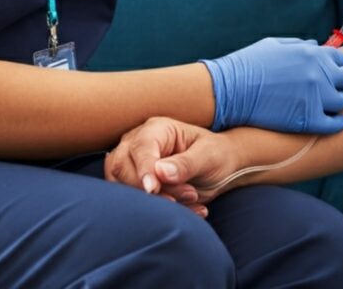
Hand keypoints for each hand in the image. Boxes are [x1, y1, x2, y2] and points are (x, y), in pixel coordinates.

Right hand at [105, 116, 235, 214]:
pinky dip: (156, 212)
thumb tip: (159, 172)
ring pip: (122, 187)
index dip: (143, 170)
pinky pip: (132, 202)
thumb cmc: (215, 154)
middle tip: (189, 195)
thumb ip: (186, 163)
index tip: (153, 190)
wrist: (220, 169)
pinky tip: (187, 210)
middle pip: (123, 168)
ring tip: (190, 201)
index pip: (141, 148)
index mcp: (157, 129)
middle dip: (153, 190)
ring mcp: (132, 164)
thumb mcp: (208, 155)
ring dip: (154, 202)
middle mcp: (139, 143)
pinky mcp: (133, 185)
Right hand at [202, 37, 342, 132]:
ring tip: (326, 107)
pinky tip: (334, 124)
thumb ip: (300, 45)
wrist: (230, 90)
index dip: (335, 67)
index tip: (330, 75)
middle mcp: (318, 73)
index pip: (340, 59)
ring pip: (342, 102)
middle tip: (330, 90)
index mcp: (311, 53)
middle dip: (340, 83)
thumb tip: (315, 46)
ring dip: (336, 103)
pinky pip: (334, 124)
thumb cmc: (248, 65)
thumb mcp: (274, 45)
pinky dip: (337, 124)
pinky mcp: (308, 119)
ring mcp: (315, 96)